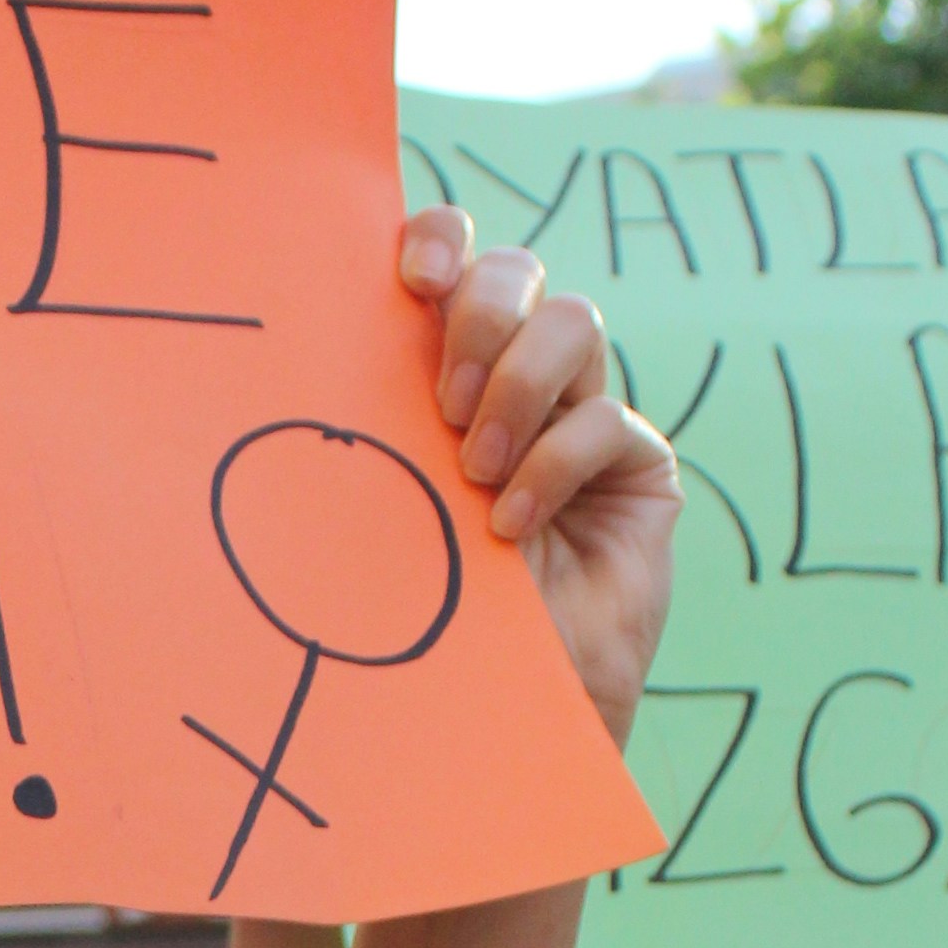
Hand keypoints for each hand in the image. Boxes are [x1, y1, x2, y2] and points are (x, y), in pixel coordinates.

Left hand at [397, 207, 678, 744]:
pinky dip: (554, 463)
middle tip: (444, 400)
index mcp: (444, 368)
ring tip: (474, 470)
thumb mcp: (383, 498)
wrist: (487, 708)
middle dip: (480, 314)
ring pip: (573, 321)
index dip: (439, 239)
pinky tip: (511, 524)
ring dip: (516, 386)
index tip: (407, 278)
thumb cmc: (417, 608)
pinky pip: (606, 419)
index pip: (452, 258)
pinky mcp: (639, 467)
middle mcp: (517, 376)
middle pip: (518, 272)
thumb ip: (377, 419)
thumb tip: (307, 339)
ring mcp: (582, 414)